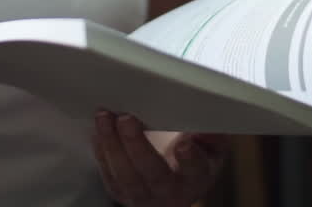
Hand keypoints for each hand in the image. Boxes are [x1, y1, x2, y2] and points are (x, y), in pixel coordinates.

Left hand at [93, 111, 229, 206]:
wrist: (171, 191)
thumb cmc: (192, 163)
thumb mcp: (211, 150)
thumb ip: (212, 135)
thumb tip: (208, 120)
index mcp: (195, 179)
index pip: (196, 171)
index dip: (190, 159)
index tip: (184, 144)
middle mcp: (169, 193)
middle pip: (152, 173)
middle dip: (137, 145)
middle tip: (127, 118)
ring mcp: (141, 195)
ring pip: (124, 175)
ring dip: (111, 144)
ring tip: (104, 116)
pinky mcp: (120, 191)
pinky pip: (108, 173)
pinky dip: (101, 150)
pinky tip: (99, 129)